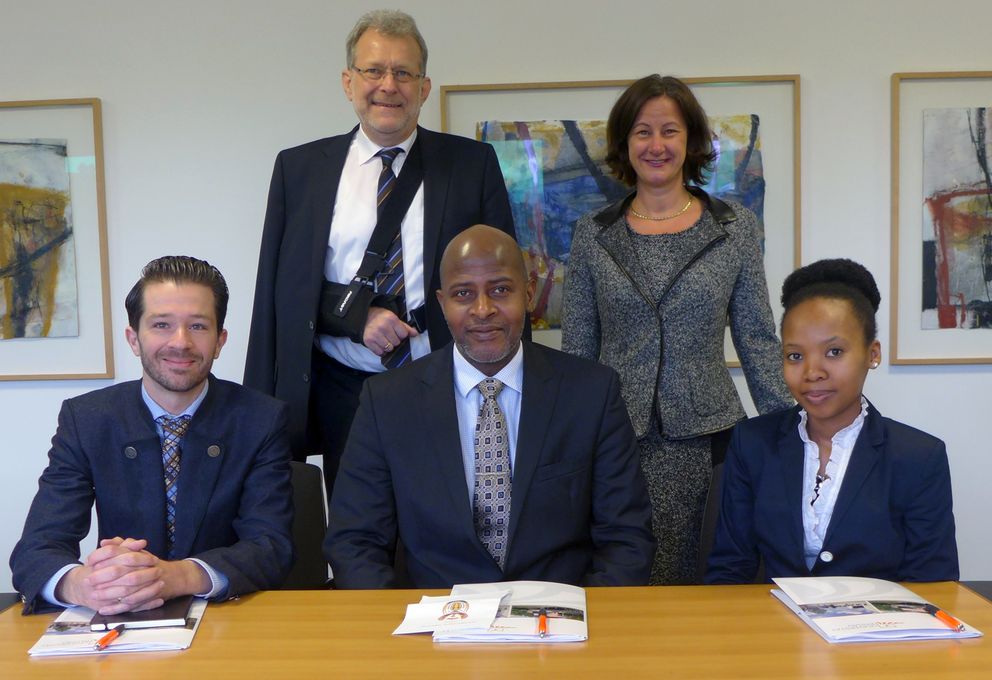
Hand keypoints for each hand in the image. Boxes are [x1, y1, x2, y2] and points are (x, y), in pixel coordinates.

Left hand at [57, 538, 210, 613]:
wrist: (176, 577)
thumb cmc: (151, 565)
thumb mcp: (137, 551)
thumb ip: (120, 546)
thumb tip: (104, 542)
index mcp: (141, 556)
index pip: (120, 553)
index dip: (104, 558)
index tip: (89, 562)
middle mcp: (145, 568)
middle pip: (122, 572)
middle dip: (103, 577)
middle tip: (88, 580)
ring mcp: (148, 584)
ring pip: (126, 590)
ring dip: (108, 594)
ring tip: (93, 596)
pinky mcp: (149, 598)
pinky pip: (131, 605)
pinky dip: (116, 609)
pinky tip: (103, 610)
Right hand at [363, 307, 417, 355]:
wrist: (364, 317)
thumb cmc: (381, 318)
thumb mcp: (393, 318)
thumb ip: (405, 327)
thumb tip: (415, 334)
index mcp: (391, 319)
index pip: (404, 334)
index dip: (401, 335)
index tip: (396, 332)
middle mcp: (383, 327)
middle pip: (397, 342)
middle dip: (394, 340)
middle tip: (389, 335)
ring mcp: (375, 334)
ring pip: (389, 348)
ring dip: (388, 346)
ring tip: (384, 339)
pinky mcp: (368, 341)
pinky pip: (380, 352)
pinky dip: (381, 350)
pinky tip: (379, 344)